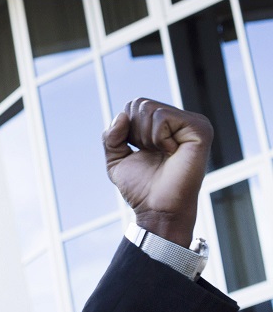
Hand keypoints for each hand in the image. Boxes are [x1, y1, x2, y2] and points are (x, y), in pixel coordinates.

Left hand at [104, 98, 211, 246]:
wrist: (157, 208)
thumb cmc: (141, 187)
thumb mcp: (116, 159)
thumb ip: (111, 137)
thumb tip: (121, 115)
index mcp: (163, 125)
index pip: (133, 105)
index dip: (126, 130)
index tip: (139, 151)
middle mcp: (179, 120)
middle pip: (140, 103)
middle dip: (134, 132)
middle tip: (151, 153)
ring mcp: (192, 123)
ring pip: (150, 109)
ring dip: (146, 138)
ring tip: (162, 154)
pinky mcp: (200, 129)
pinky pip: (163, 117)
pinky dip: (158, 138)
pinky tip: (172, 153)